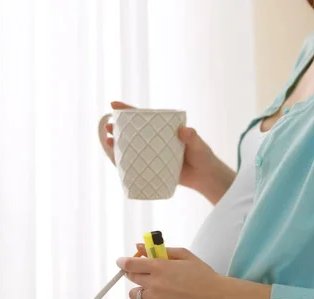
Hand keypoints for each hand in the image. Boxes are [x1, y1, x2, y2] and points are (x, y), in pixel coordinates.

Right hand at [105, 101, 223, 193]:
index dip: (128, 111)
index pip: (144, 117)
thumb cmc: (203, 157)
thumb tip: (185, 130)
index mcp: (164, 130)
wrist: (206, 178)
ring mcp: (152, 155)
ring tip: (107, 141)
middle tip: (107, 126)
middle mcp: (155, 141)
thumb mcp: (199, 144)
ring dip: (117, 145)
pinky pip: (135, 165)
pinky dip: (124, 163)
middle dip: (118, 127)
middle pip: (133, 132)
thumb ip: (192, 137)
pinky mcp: (152, 168)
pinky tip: (115, 161)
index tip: (114, 105)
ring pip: (131, 148)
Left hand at [117, 243, 224, 298]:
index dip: (123, 262)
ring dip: (140, 288)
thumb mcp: (184, 255)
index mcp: (159, 267)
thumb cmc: (202, 273)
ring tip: (154, 285)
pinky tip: (159, 296)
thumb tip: (139, 246)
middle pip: (132, 277)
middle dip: (134, 272)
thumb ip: (160, 250)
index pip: (130, 264)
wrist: (215, 297)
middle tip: (143, 270)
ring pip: (135, 294)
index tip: (121, 261)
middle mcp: (154, 284)